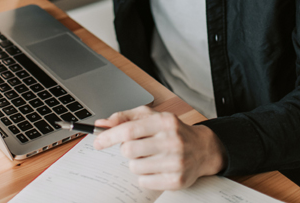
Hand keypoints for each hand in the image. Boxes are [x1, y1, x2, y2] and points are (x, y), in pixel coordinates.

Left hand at [93, 106, 226, 190]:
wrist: (202, 148)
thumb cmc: (172, 131)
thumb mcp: (151, 117)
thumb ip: (124, 118)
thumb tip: (102, 124)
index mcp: (164, 121)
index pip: (129, 130)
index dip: (109, 136)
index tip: (97, 141)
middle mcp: (171, 140)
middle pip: (129, 150)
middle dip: (127, 150)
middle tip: (138, 147)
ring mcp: (175, 162)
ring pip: (135, 167)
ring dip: (137, 163)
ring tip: (150, 156)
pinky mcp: (177, 180)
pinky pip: (144, 182)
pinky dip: (145, 176)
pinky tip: (157, 167)